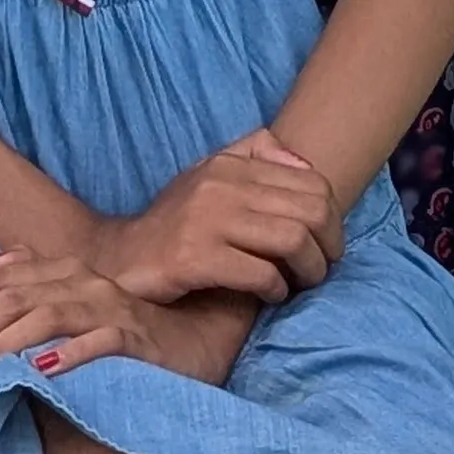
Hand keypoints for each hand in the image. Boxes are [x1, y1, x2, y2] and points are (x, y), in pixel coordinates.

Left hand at [0, 249, 256, 400]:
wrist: (202, 343)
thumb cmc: (127, 337)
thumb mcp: (75, 310)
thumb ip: (33, 290)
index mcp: (60, 271)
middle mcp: (82, 280)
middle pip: (7, 301)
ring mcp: (111, 307)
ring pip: (43, 318)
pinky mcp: (139, 338)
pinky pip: (100, 341)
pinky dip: (68, 355)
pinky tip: (39, 375)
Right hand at [88, 131, 342, 306]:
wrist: (120, 260)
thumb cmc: (176, 225)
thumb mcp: (209, 178)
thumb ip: (253, 157)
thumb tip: (301, 160)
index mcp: (229, 164)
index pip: (312, 183)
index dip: (333, 219)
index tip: (328, 244)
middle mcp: (220, 186)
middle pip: (310, 211)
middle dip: (328, 246)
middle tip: (322, 269)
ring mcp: (205, 221)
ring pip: (292, 240)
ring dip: (309, 271)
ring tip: (301, 285)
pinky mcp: (194, 259)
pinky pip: (261, 273)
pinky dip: (277, 290)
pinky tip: (271, 296)